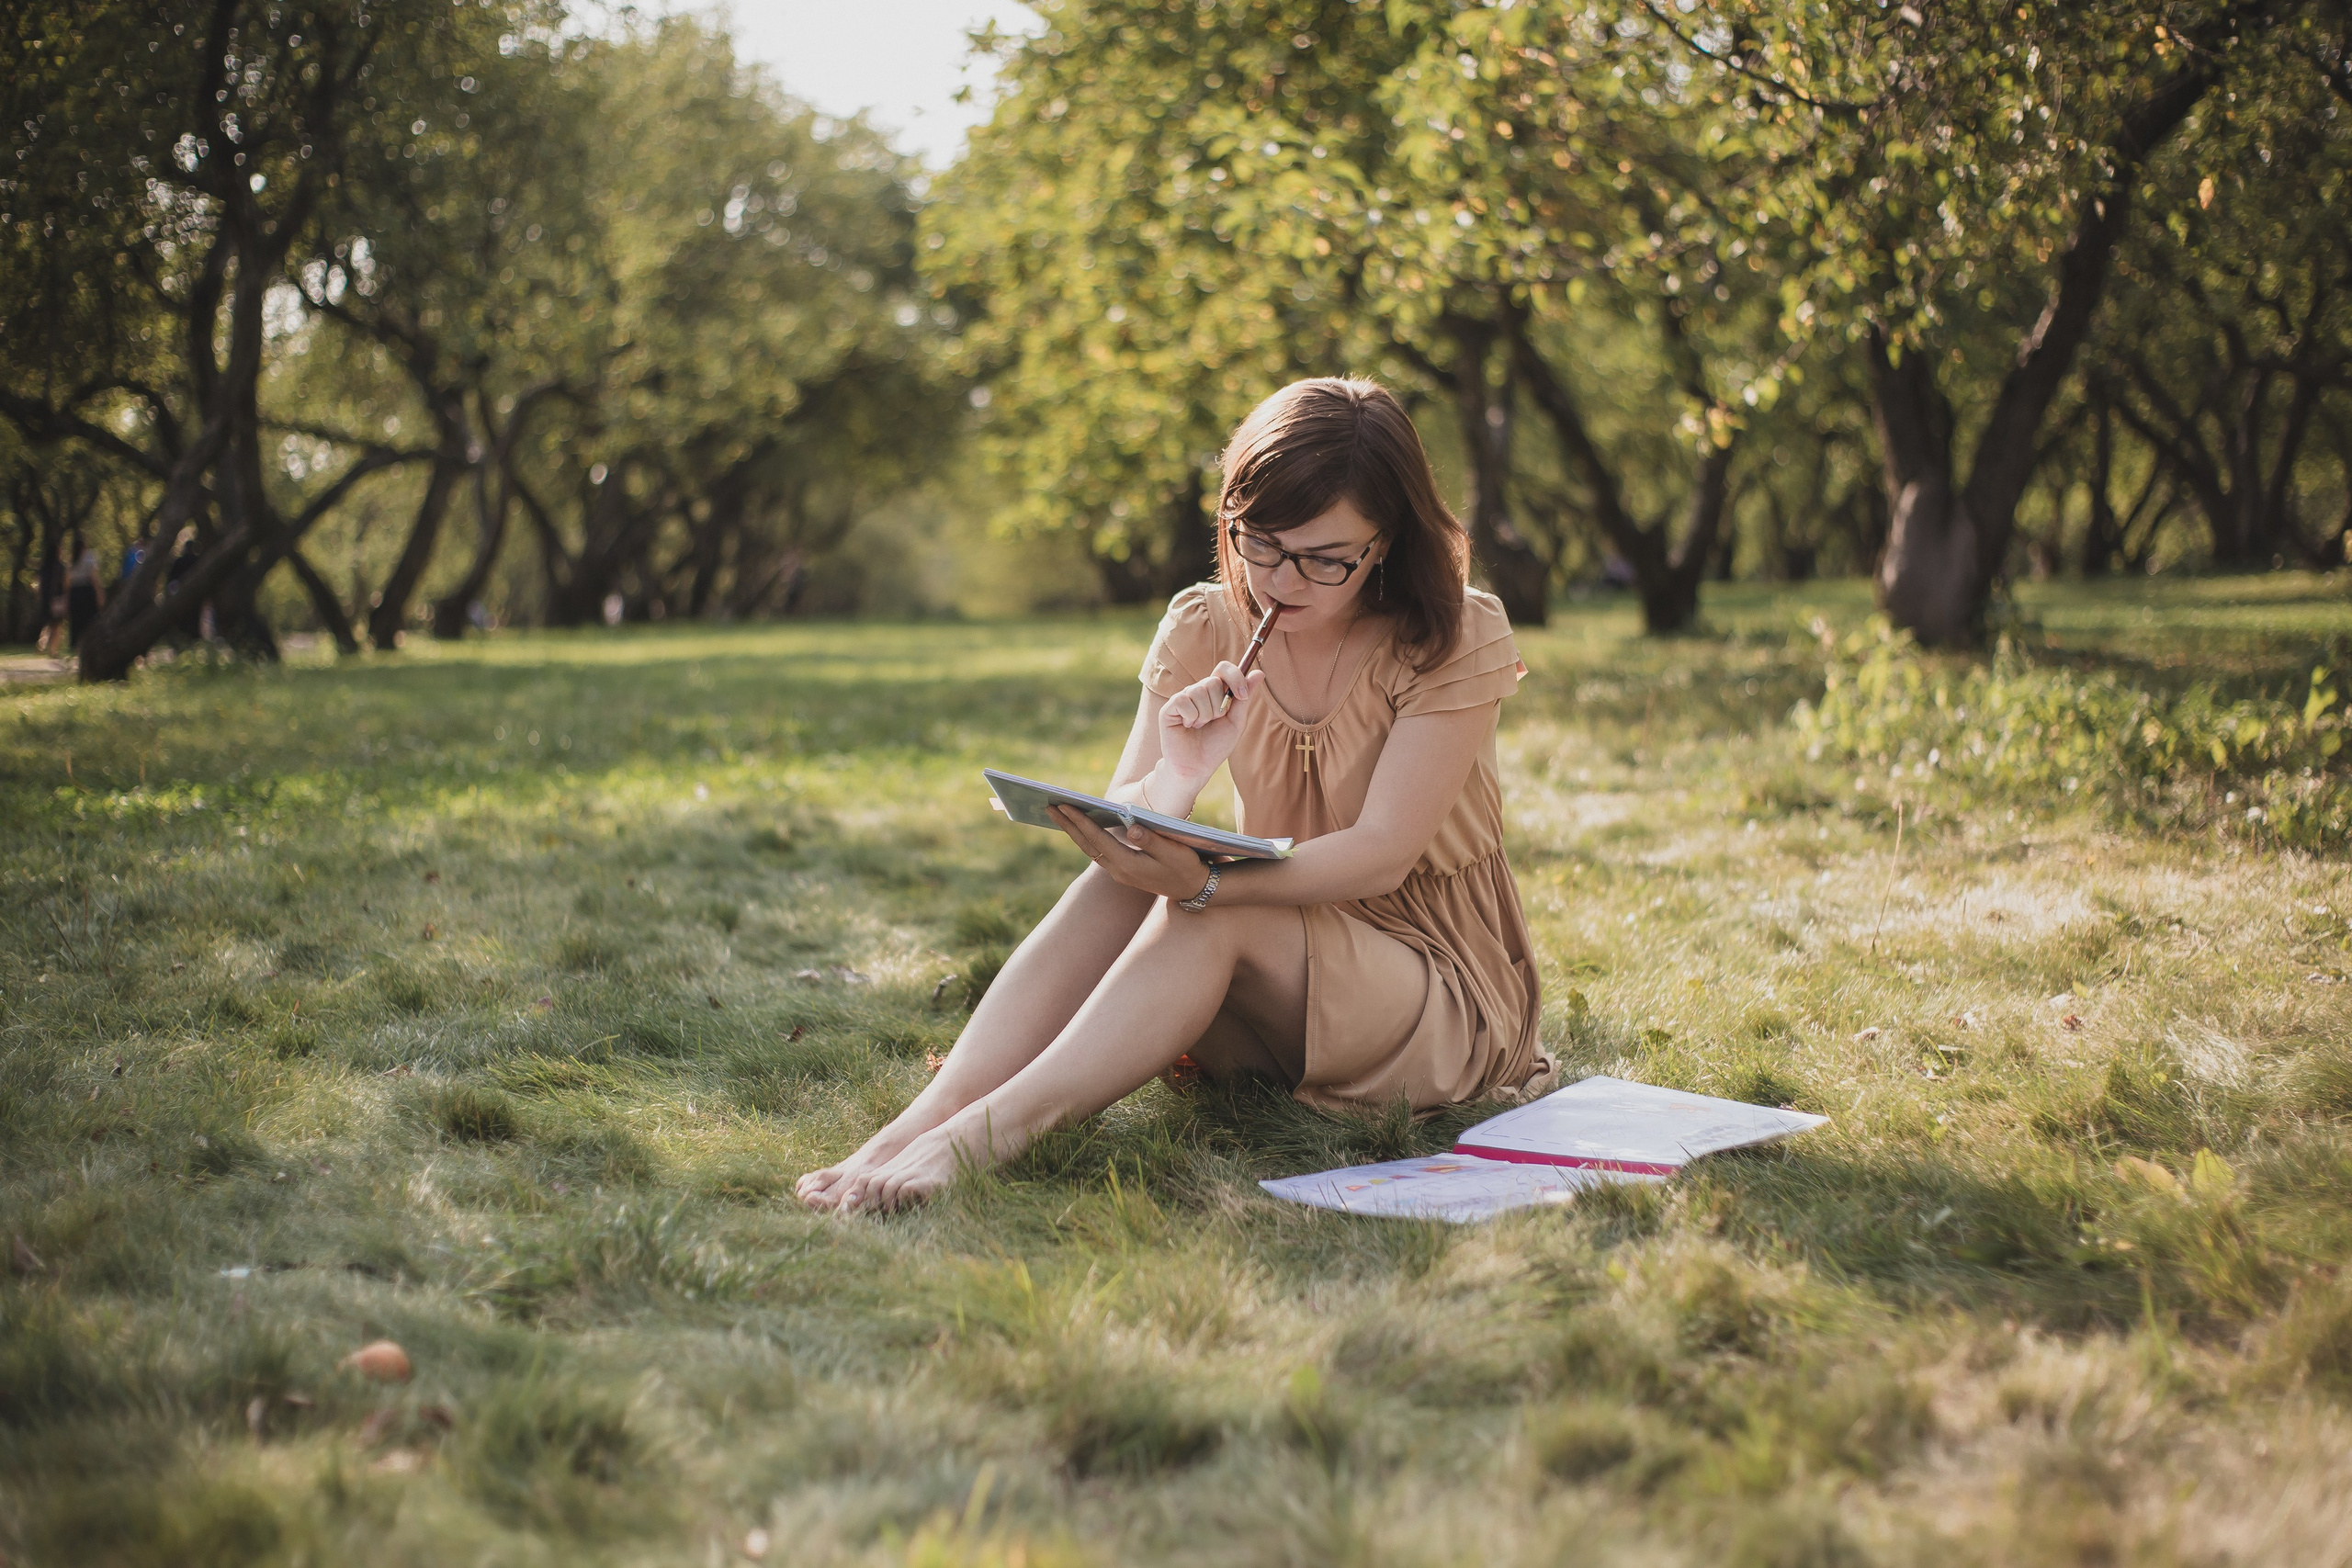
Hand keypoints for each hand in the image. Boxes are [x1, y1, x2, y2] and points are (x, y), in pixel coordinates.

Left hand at [1048, 804, 1212, 901]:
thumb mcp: (1174, 852)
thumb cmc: (1186, 867)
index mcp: (1128, 865)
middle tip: (1049, 806)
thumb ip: (1153, 840)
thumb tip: (1132, 828)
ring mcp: (1119, 872)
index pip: (1098, 840)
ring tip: (1059, 813)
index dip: (1080, 822)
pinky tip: (1081, 826)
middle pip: (1086, 845)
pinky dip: (1086, 837)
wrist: (1193, 890)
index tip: (1064, 806)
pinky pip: (1098, 851)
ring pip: (1090, 849)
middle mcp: (1119, 871)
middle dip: (1067, 825)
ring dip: (1074, 831)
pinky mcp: (1123, 870)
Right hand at [1155, 660, 1263, 788]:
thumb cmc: (1215, 746)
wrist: (1196, 768)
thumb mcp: (1236, 722)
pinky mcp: (1168, 708)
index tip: (1242, 695)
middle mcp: (1197, 691)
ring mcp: (1182, 698)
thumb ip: (1244, 698)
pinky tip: (1187, 726)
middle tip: (1213, 722)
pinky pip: (1183, 701)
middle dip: (1219, 706)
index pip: (1224, 668)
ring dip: (1205, 715)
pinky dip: (1191, 717)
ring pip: (1199, 691)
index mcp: (1214, 692)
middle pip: (1212, 682)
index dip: (1235, 676)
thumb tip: (1259, 673)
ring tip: (1199, 727)